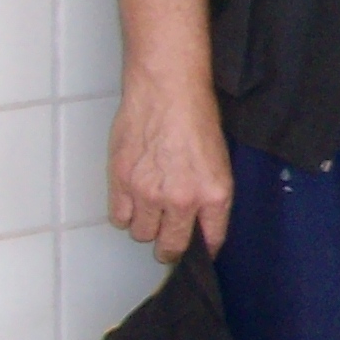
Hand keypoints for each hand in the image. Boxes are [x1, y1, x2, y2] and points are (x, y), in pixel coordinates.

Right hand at [109, 66, 232, 261]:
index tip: (199, 249)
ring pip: (142, 234)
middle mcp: (182, 200)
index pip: (211, 240)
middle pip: (171, 247)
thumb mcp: (219, 160)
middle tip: (169, 237)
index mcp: (214, 194)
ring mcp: (148, 194)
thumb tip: (202, 220)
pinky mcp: (121, 183)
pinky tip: (133, 198)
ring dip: (146, 225)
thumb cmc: (198, 117)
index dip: (204, 248)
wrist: (168, 91)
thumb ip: (210, 194)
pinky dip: (126, 212)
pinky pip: (119, 218)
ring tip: (150, 207)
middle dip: (171, 246)